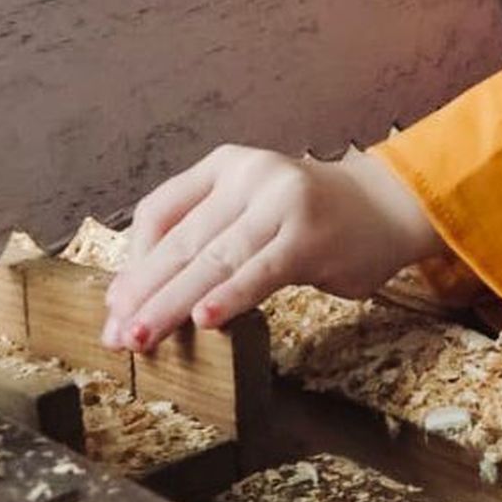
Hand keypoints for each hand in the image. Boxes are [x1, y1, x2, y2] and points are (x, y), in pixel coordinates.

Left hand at [101, 145, 442, 351]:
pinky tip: (204, 320)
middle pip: (182, 239)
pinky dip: (229, 296)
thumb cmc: (308, 217)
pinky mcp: (309, 236)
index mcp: (224, 166)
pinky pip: (260, 271)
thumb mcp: (249, 209)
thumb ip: (204, 237)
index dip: (134, 261)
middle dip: (144, 291)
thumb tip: (139, 293)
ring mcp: (281, 202)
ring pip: (214, 259)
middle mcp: (249, 175)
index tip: (116, 303)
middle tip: (115, 333)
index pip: (160, 211)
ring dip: (173, 303)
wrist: (385, 208)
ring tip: (142, 336)